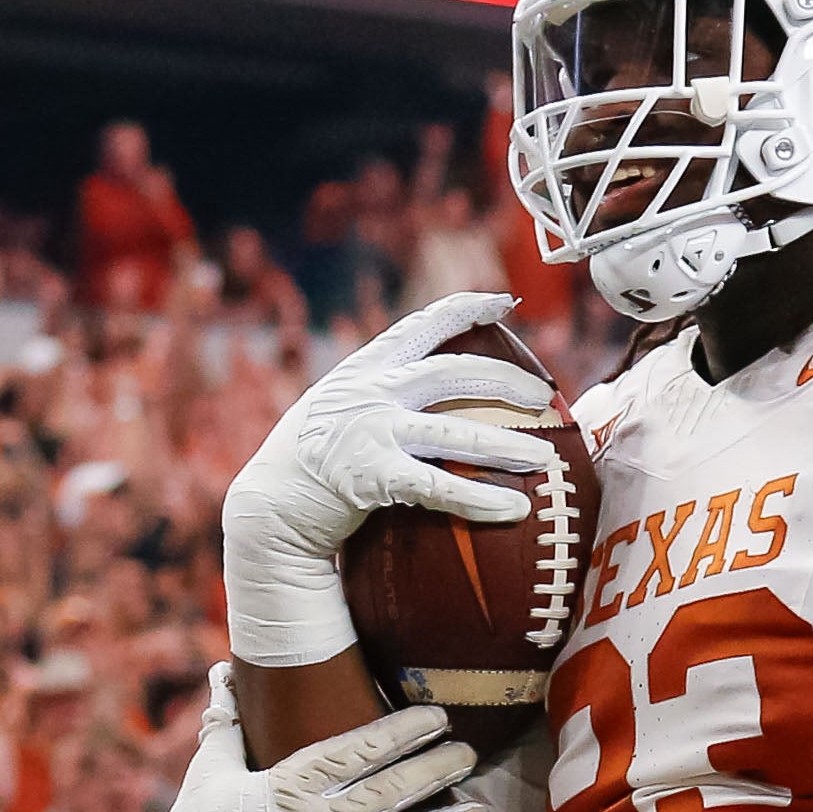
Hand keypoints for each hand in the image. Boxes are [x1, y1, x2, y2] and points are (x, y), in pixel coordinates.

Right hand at [216, 288, 557, 665]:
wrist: (267, 510)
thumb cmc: (306, 468)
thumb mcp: (335, 413)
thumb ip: (374, 398)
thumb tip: (424, 398)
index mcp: (365, 370)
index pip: (422, 325)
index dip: (467, 308)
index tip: (505, 301)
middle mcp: (371, 392)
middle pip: (455, 373)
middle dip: (508, 381)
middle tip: (545, 396)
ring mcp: (371, 432)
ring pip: (457, 433)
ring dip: (508, 446)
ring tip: (545, 458)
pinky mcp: (372, 476)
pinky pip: (440, 487)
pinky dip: (481, 499)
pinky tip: (516, 508)